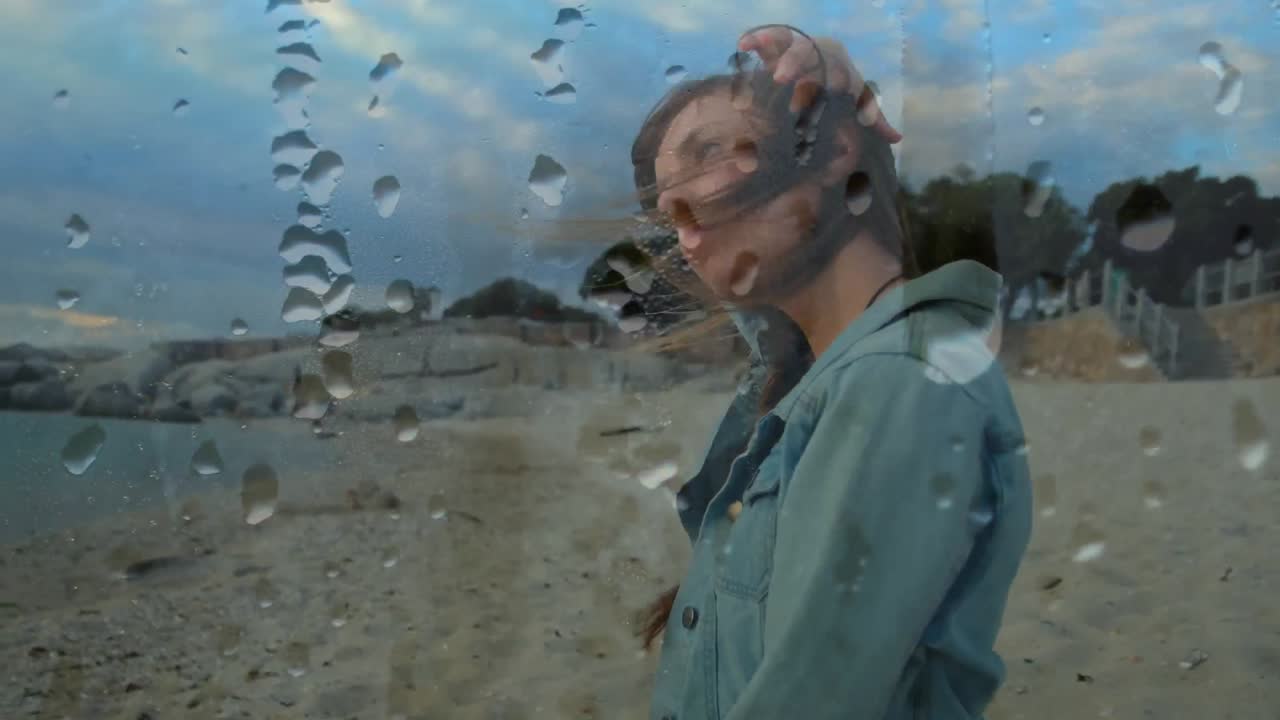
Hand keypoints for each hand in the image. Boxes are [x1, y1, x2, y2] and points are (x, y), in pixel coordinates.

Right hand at [737, 26, 902, 143]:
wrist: (828, 56)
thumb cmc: (844, 84)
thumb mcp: (858, 98)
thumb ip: (873, 117)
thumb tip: (897, 139)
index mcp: (842, 66)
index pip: (840, 72)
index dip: (836, 81)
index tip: (830, 93)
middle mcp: (821, 54)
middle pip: (812, 56)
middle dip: (800, 67)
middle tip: (786, 81)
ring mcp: (800, 48)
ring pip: (790, 44)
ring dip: (779, 50)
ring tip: (768, 61)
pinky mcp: (780, 45)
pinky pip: (768, 37)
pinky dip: (756, 38)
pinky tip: (742, 44)